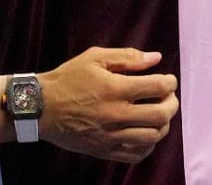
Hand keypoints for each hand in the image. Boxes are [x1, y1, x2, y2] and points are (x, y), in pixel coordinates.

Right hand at [37, 48, 178, 163]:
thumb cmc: (67, 79)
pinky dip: (148, 146)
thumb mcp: (94, 58)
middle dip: (172, 104)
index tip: (169, 81)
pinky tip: (146, 134)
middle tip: (169, 98)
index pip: (157, 87)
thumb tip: (155, 58)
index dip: (169, 83)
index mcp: (115, 89)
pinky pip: (136, 154)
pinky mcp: (104, 151)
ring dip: (163, 125)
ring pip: (152, 137)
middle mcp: (116, 114)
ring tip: (158, 115)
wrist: (40, 106)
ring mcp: (111, 136)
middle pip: (161, 115)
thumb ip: (126, 57)